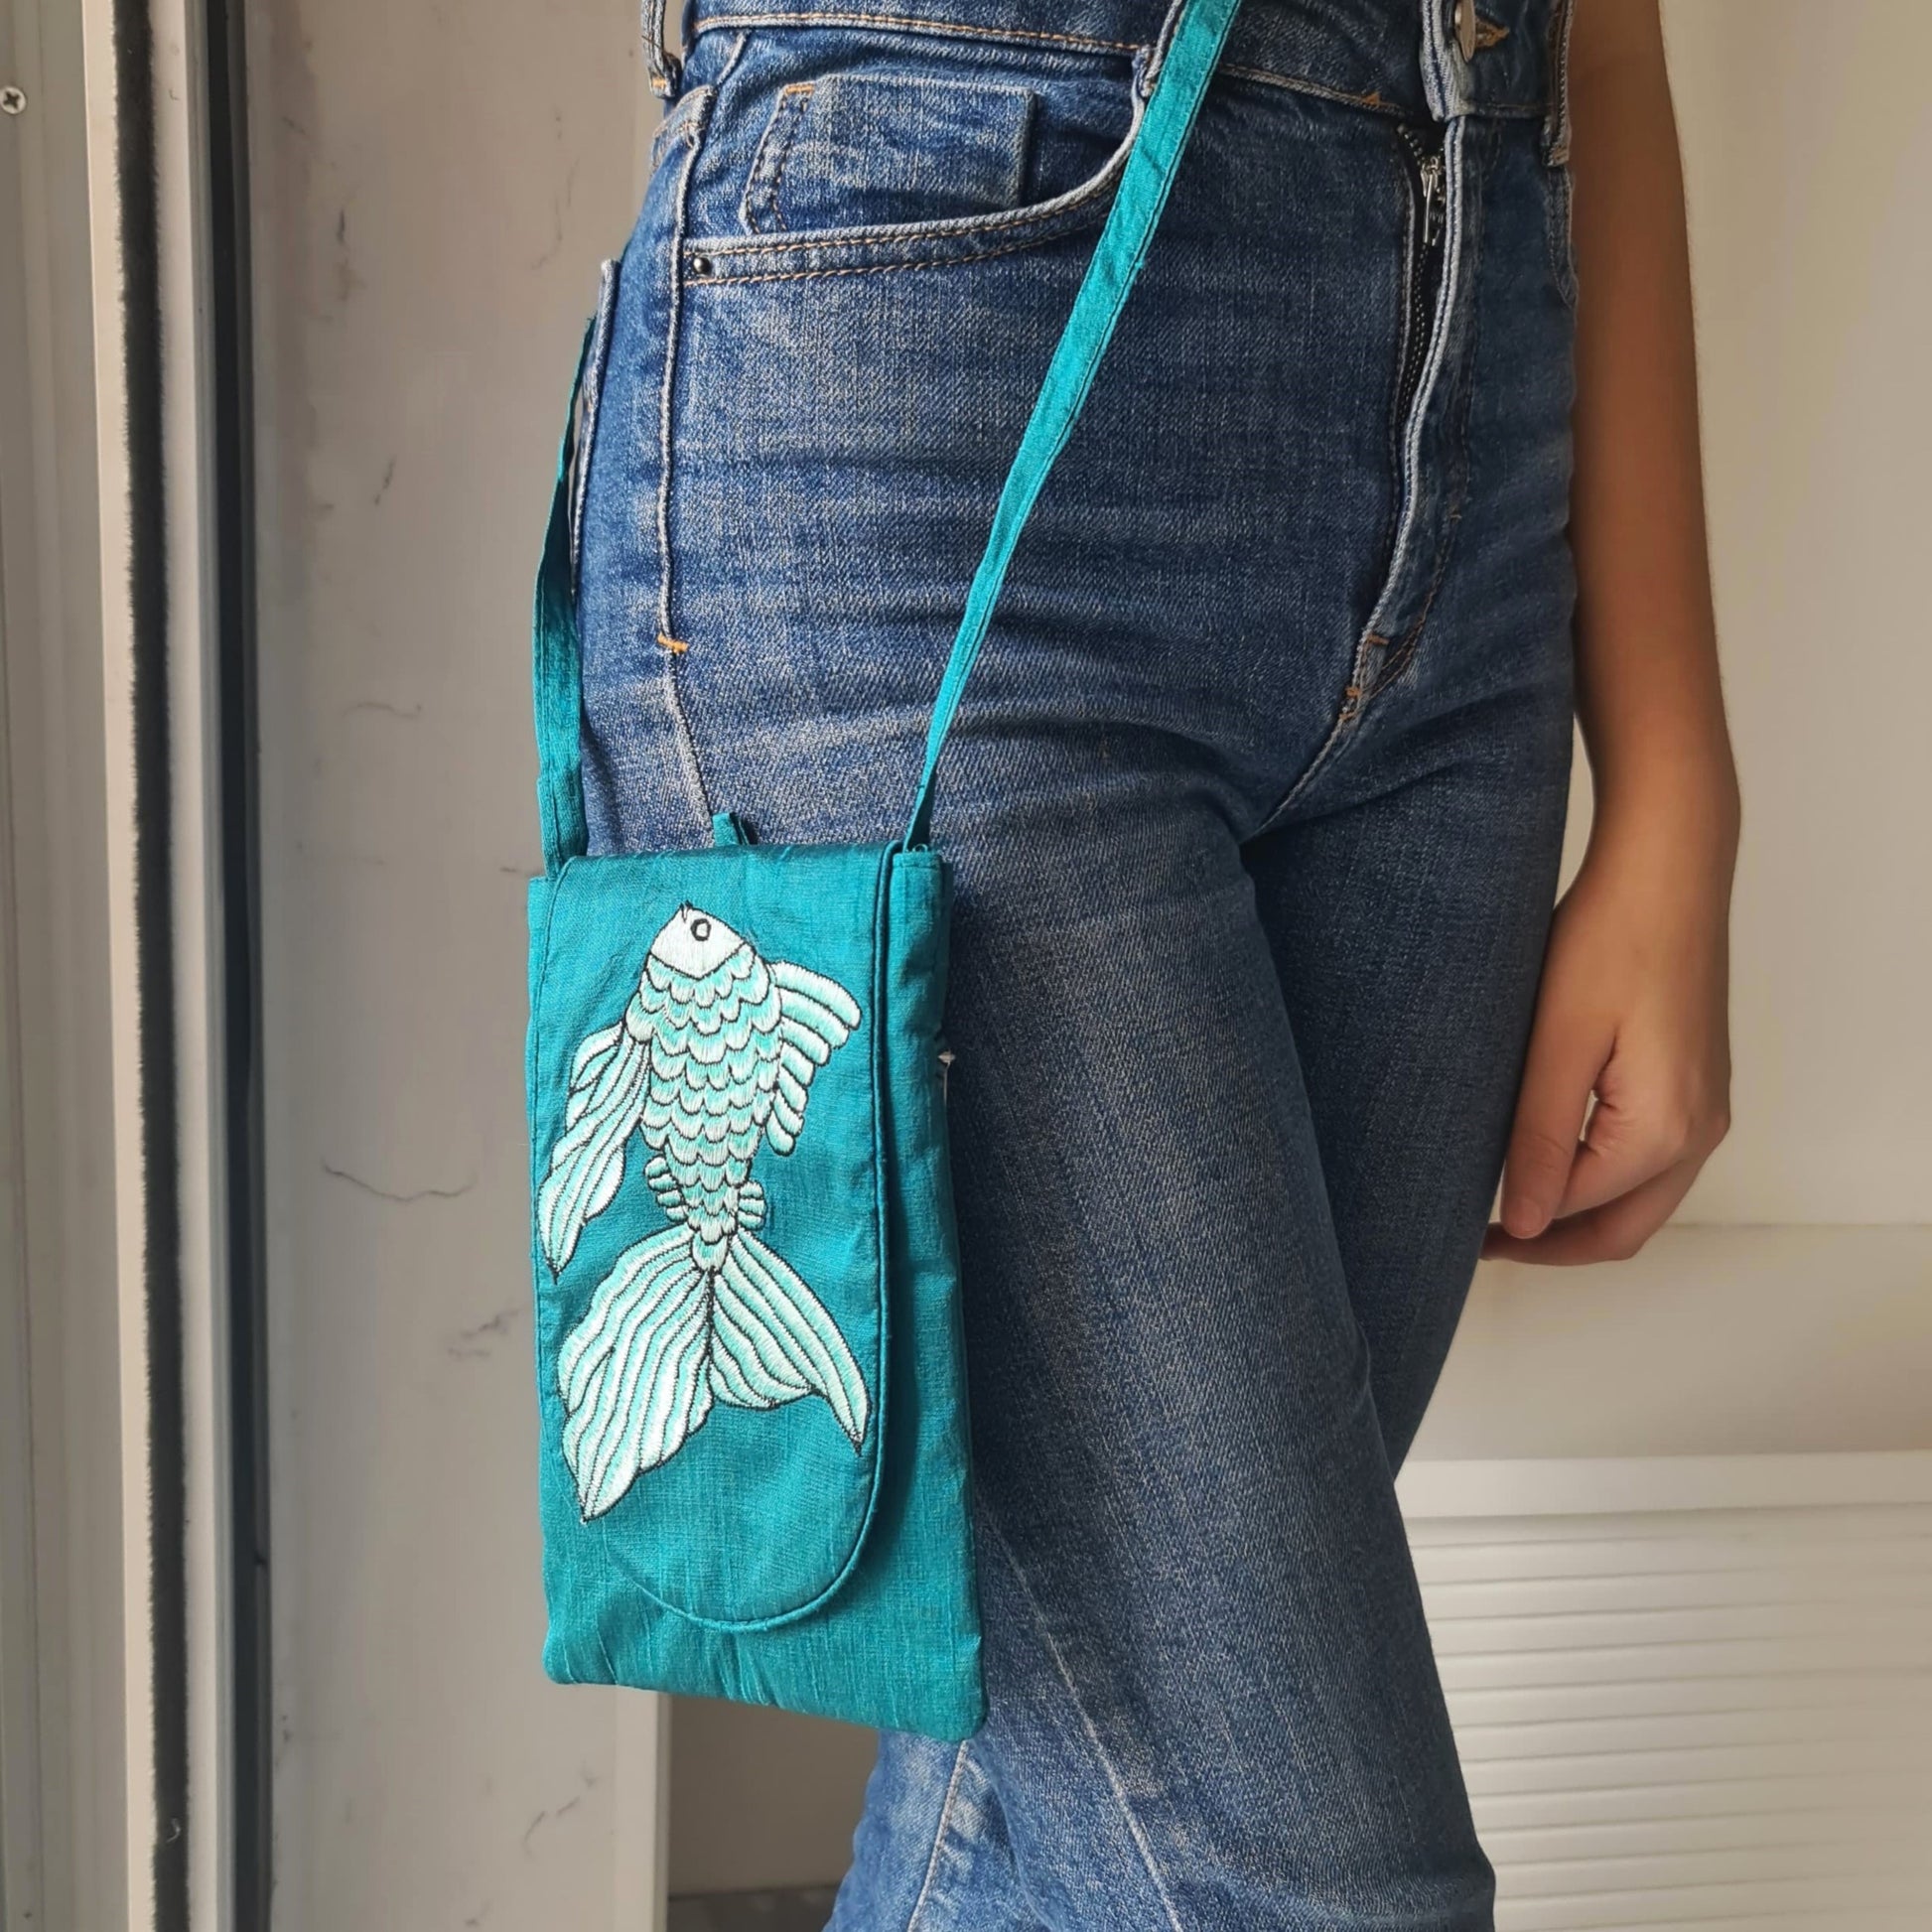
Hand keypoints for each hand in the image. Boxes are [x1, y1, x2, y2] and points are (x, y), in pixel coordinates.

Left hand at [1484, 798, 1735, 1265]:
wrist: (1667, 869)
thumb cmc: (1610, 938)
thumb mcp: (1557, 1041)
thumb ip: (1540, 1138)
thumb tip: (1526, 1225)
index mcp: (1665, 1129)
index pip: (1579, 1213)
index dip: (1516, 1229)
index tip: (1454, 1229)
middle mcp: (1701, 1132)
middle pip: (1622, 1229)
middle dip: (1551, 1244)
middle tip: (1479, 1240)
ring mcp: (1706, 1110)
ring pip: (1641, 1200)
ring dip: (1577, 1214)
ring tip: (1504, 1203)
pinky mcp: (1696, 1085)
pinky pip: (1652, 1161)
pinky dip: (1601, 1179)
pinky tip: (1549, 1157)